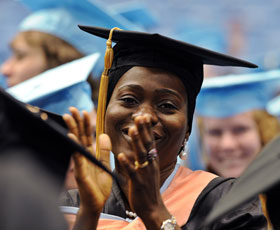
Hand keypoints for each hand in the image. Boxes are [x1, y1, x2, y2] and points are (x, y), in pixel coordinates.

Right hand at [63, 107, 111, 218]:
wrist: (97, 203)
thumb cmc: (100, 185)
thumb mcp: (105, 164)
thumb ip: (105, 151)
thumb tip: (103, 135)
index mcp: (90, 154)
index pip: (86, 136)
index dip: (85, 124)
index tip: (84, 111)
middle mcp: (83, 156)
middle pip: (79, 136)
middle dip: (76, 122)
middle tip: (71, 108)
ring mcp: (80, 163)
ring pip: (76, 143)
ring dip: (72, 129)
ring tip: (68, 117)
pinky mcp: (80, 172)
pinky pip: (77, 157)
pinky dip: (74, 147)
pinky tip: (72, 136)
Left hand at [117, 114, 173, 228]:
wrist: (153, 208)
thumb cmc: (148, 187)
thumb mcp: (150, 169)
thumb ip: (146, 156)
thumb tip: (143, 144)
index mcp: (152, 160)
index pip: (150, 141)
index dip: (146, 129)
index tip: (143, 116)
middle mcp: (150, 164)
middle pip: (147, 144)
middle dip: (143, 129)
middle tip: (140, 116)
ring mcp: (145, 173)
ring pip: (141, 155)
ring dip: (136, 141)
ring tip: (132, 129)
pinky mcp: (138, 183)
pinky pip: (132, 172)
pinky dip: (127, 164)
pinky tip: (121, 156)